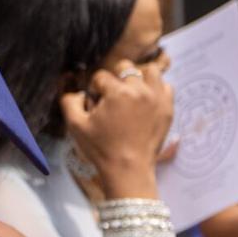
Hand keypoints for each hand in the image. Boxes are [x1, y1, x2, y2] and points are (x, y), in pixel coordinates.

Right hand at [60, 58, 172, 196]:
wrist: (128, 168)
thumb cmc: (101, 148)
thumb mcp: (76, 125)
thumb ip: (69, 102)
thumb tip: (76, 91)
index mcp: (117, 93)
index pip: (101, 76)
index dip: (94, 88)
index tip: (96, 103)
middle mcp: (140, 90)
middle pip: (126, 67)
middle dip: (116, 78)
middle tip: (112, 96)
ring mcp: (157, 98)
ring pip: (150, 71)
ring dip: (139, 78)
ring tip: (132, 92)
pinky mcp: (168, 108)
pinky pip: (165, 86)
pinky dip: (156, 89)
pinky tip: (146, 101)